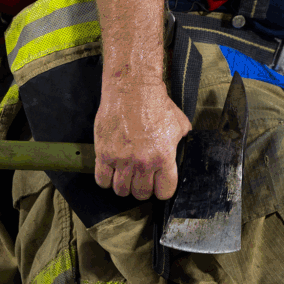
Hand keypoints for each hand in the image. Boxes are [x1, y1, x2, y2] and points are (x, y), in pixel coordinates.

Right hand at [94, 80, 191, 200]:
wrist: (132, 89)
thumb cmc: (155, 104)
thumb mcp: (179, 124)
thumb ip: (181, 142)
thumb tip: (181, 150)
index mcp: (164, 157)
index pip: (164, 192)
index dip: (161, 190)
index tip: (157, 185)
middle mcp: (143, 162)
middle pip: (141, 194)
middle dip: (141, 188)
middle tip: (140, 178)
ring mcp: (122, 159)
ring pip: (121, 190)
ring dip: (123, 186)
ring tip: (124, 175)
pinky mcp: (104, 153)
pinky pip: (102, 180)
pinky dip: (106, 179)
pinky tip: (110, 171)